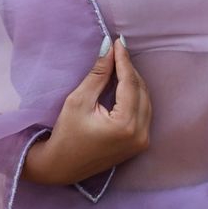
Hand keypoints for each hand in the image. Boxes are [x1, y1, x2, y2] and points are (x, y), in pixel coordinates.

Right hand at [23, 35, 152, 185]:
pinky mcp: (140, 144)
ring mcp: (142, 141)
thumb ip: (98, 75)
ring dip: (133, 82)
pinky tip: (123, 84)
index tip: (118, 42)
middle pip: (141, 91)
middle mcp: (140, 134)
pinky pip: (143, 112)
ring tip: (118, 65)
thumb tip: (109, 48)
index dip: (124, 61)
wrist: (62, 166)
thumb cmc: (66, 134)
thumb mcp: (79, 100)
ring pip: (145, 101)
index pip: (129, 84)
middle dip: (129, 70)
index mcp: (125, 125)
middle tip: (117, 51)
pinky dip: (135, 97)